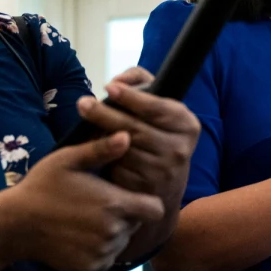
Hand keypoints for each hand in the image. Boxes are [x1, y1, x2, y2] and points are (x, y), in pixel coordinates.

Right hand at [0, 132, 165, 270]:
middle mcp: (114, 231)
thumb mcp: (68, 159)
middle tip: (97, 206)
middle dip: (124, 216)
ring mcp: (102, 252)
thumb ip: (100, 149)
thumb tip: (127, 135)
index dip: (146, 203)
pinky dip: (98, 250)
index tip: (129, 198)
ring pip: (121, 242)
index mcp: (115, 204)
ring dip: (111, 233)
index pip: (155, 209)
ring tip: (84, 220)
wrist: (13, 224)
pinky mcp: (90, 267)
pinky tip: (78, 236)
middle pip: (136, 225)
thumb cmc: (41, 187)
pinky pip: (106, 258)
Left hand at [77, 68, 201, 231]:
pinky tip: (96, 152)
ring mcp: (163, 172)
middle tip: (83, 103)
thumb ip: (140, 82)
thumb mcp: (160, 106)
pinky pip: (117, 168)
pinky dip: (104, 159)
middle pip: (135, 128)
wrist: (165, 184)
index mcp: (187, 125)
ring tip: (87, 128)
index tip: (109, 87)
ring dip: (100, 137)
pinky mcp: (145, 189)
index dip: (131, 97)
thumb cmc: (157, 134)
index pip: (157, 108)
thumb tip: (118, 82)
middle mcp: (180, 149)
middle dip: (105, 114)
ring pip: (123, 149)